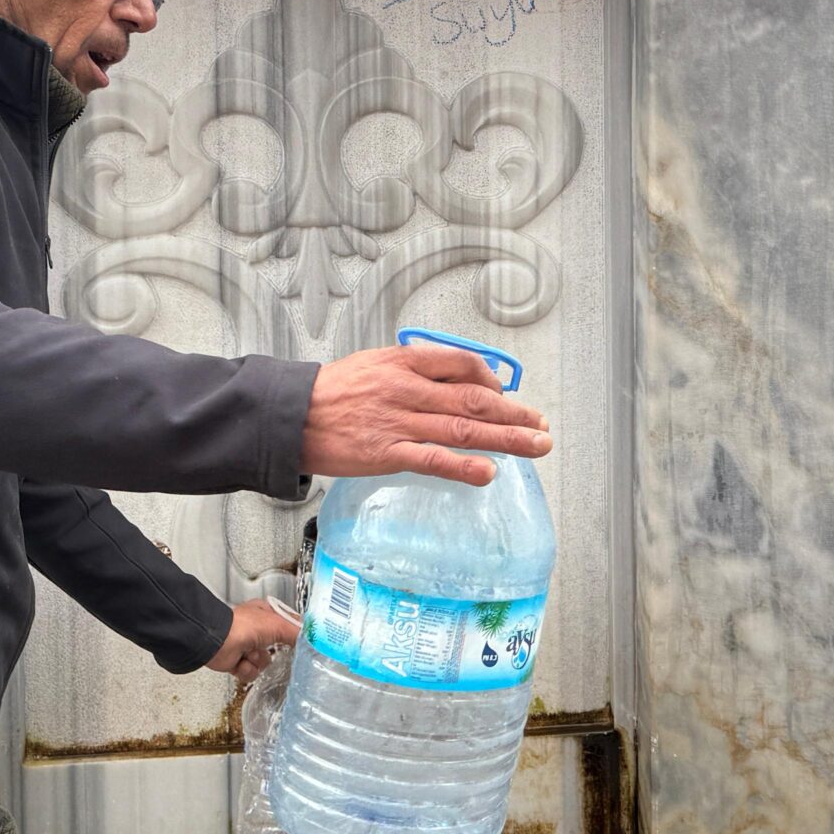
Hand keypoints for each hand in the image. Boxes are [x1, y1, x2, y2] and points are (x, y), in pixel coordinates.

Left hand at [206, 597, 299, 682]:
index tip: (301, 641)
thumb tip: (311, 639)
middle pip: (277, 646)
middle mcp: (256, 629)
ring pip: (265, 662)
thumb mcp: (278, 624)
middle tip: (269, 646)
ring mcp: (246, 646)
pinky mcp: (238, 662)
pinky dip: (246, 669)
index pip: (287, 624)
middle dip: (272, 650)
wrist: (217, 642)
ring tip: (249, 653)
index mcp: (265, 614)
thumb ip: (297, 632)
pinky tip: (240, 661)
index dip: (294, 633)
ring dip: (257, 660)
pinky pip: (252, 673)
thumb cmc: (242, 625)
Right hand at [299, 341, 551, 486]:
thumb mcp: (377, 362)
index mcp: (405, 362)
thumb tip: (457, 380)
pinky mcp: (387, 453)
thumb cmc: (334, 391)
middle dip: (515, 413)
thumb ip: (416, 369)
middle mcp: (408, 389)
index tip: (508, 396)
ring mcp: (399, 422)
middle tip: (542, 426)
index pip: (464, 365)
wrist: (290, 415)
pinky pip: (433, 460)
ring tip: (536, 446)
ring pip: (463, 429)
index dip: (494, 381)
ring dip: (506, 439)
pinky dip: (463, 466)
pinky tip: (489, 472)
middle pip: (474, 399)